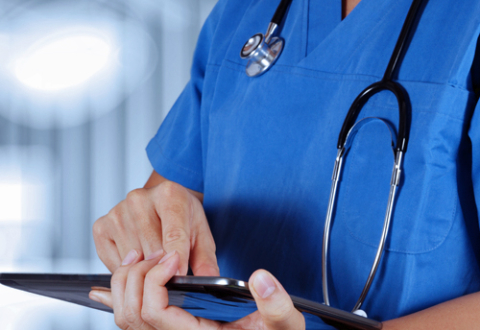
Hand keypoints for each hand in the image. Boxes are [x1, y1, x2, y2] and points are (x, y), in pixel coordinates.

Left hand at [89, 250, 305, 329]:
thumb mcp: (284, 326)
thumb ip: (277, 307)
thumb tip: (260, 280)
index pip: (153, 312)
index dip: (155, 281)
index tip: (173, 257)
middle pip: (130, 314)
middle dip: (137, 277)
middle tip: (157, 254)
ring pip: (125, 316)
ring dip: (126, 282)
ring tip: (141, 258)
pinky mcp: (167, 329)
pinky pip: (131, 319)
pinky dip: (119, 296)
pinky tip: (107, 285)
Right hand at [92, 174, 218, 275]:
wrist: (162, 201)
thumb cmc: (182, 218)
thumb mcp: (200, 234)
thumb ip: (205, 259)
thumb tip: (210, 281)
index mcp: (170, 195)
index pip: (173, 234)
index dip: (177, 260)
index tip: (179, 278)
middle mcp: (140, 199)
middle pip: (152, 250)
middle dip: (162, 268)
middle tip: (170, 272)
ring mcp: (118, 212)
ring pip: (132, 259)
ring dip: (145, 269)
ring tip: (155, 261)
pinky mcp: (101, 226)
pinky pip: (114, 262)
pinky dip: (127, 269)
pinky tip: (139, 258)